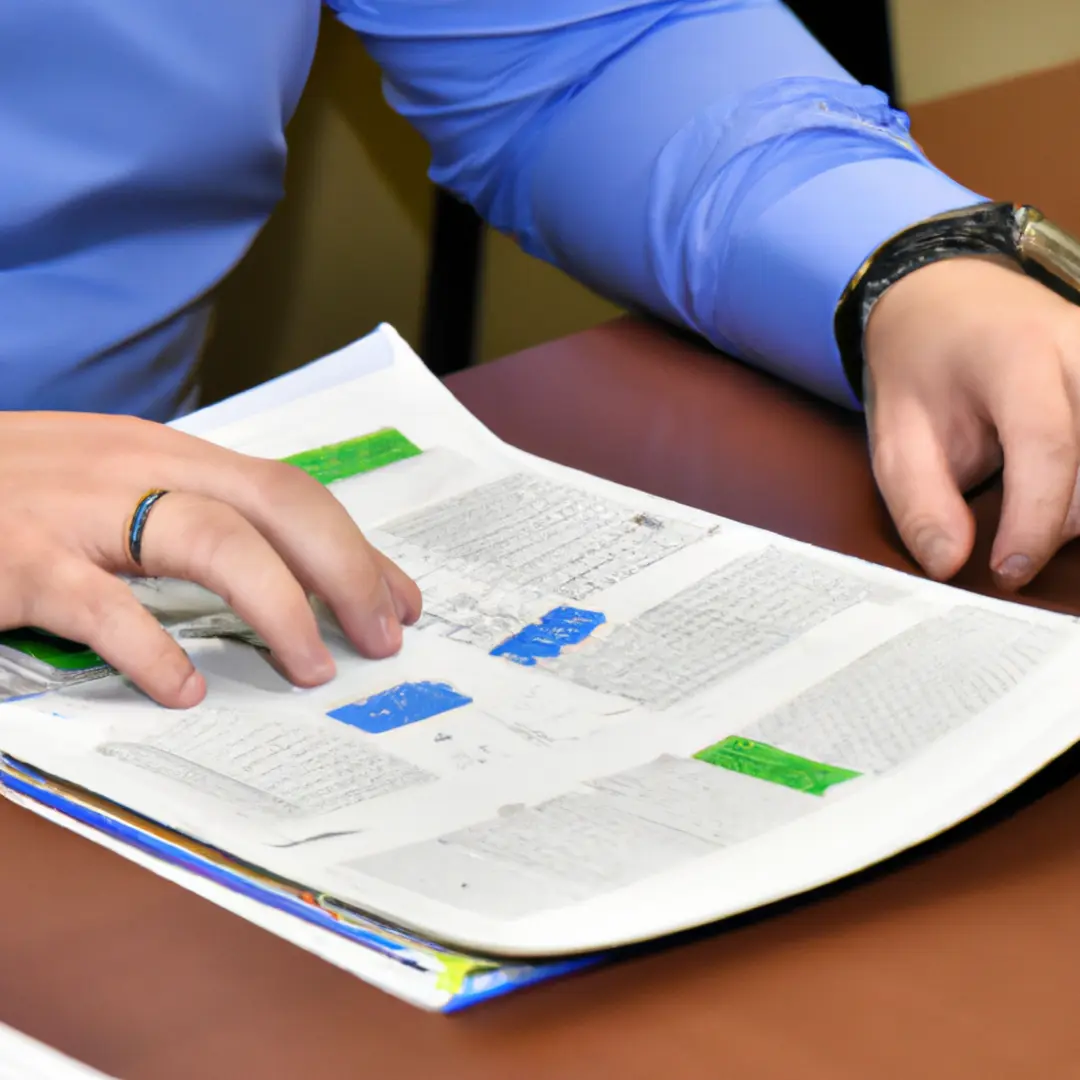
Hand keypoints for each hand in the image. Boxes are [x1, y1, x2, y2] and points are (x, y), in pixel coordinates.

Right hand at [0, 413, 420, 707]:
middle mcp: (136, 467)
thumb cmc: (8, 488)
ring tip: (311, 666)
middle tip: (383, 635)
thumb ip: (181, 521)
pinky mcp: (17, 559)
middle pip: (278, 506)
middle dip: (348, 571)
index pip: (290, 492)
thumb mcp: (108, 487)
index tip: (399, 598)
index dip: (356, 546)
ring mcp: (77, 510)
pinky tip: (182, 691)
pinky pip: (103, 606)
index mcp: (165, 454)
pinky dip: (152, 651)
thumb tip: (275, 580)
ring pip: (215, 541)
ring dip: (280, 606)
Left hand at [864, 256, 1079, 589]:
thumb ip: (921, 501)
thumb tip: (949, 566)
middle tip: (1011, 545)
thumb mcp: (895, 435)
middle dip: (1061, 521)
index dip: (1036, 520)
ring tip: (1036, 514)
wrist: (943, 297)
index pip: (1048, 446)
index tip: (1007, 570)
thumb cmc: (917, 367)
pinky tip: (1063, 495)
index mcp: (1016, 355)